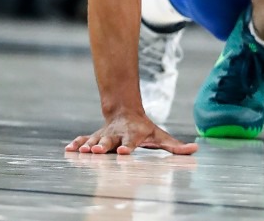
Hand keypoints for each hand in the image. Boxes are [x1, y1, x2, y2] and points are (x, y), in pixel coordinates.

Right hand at [65, 112, 197, 155]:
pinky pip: (83, 139)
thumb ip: (175, 146)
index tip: (124, 152)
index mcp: (133, 135)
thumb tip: (195, 149)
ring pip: (94, 140)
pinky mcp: (94, 136)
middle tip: (97, 151)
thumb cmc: (144, 129)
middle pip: (109, 141)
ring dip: (88, 146)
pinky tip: (68, 149)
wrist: (125, 112)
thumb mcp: (160, 136)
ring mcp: (104, 135)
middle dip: (103, 146)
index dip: (128, 147)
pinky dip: (76, 143)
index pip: (131, 142)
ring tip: (83, 151)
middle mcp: (117, 135)